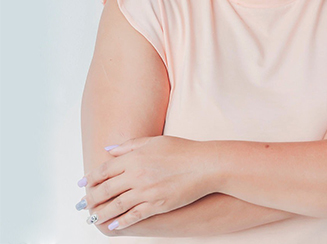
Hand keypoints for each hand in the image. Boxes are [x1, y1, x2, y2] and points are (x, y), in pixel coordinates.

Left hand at [77, 136, 219, 232]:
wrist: (205, 165)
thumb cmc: (182, 150)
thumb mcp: (155, 141)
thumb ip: (130, 145)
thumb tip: (108, 150)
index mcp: (135, 157)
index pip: (104, 170)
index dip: (90, 178)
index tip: (82, 185)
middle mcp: (136, 174)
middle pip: (105, 189)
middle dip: (90, 198)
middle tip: (82, 204)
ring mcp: (146, 191)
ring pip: (115, 205)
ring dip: (100, 213)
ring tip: (92, 218)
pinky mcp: (156, 205)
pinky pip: (133, 216)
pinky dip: (120, 222)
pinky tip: (113, 225)